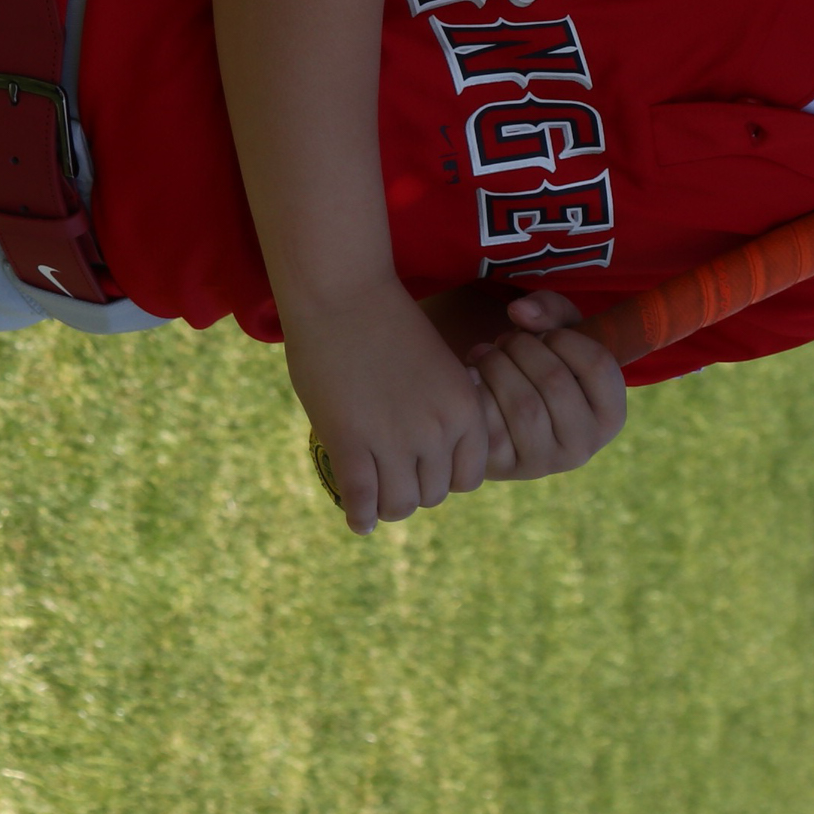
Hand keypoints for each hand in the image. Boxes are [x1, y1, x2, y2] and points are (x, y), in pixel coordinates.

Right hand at [285, 282, 493, 533]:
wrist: (343, 293)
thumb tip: (432, 450)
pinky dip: (361, 517)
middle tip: (395, 483)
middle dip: (415, 491)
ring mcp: (394, 441)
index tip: (428, 471)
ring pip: (400, 505)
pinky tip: (358, 521)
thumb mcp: (435, 367)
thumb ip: (440, 409)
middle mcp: (437, 431)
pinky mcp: (352, 443)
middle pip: (434, 495)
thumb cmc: (386, 322)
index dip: (447, 478)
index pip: (469, 477)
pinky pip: (362, 500)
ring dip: (388, 506)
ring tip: (376, 501)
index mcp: (464, 408)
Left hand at [468, 291, 628, 481]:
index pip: (599, 364)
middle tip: (507, 341)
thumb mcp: (559, 333)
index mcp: (610, 415)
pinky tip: (474, 379)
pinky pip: (490, 424)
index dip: (565, 337)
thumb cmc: (540, 364)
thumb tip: (519, 311)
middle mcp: (583, 446)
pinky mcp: (505, 468)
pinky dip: (477, 392)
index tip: (547, 334)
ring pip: (523, 405)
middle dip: (522, 347)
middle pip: (555, 381)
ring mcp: (544, 462)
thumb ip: (550, 309)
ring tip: (488, 355)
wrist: (500, 411)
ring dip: (496, 365)